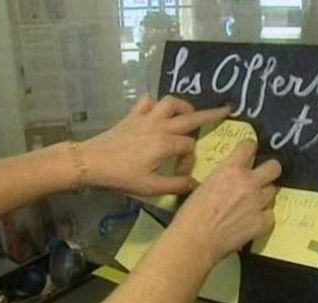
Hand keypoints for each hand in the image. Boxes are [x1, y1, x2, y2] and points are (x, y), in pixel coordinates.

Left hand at [80, 95, 229, 195]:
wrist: (90, 162)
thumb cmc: (121, 177)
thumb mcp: (151, 187)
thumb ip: (177, 185)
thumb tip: (196, 185)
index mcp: (166, 144)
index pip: (190, 147)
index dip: (190, 160)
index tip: (181, 173)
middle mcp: (160, 126)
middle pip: (191, 116)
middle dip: (211, 114)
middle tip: (227, 109)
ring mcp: (146, 118)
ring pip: (171, 102)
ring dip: (184, 106)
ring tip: (190, 113)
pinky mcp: (132, 115)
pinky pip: (148, 101)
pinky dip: (157, 103)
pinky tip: (158, 112)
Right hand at [170, 140, 281, 264]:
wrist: (195, 240)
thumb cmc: (191, 213)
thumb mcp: (204, 185)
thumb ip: (222, 178)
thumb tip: (230, 179)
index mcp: (230, 169)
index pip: (249, 146)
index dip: (249, 148)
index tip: (249, 152)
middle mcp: (249, 182)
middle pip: (274, 167)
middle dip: (269, 170)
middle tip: (261, 177)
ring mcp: (258, 202)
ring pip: (272, 191)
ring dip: (263, 195)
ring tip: (252, 203)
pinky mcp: (263, 222)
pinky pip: (270, 214)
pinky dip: (263, 216)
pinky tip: (252, 220)